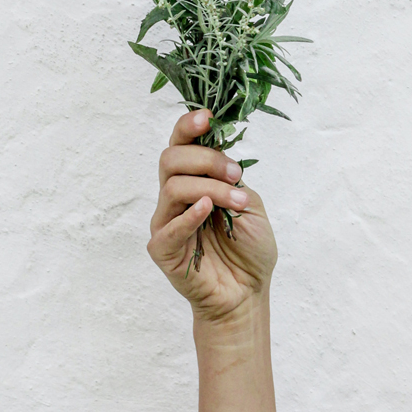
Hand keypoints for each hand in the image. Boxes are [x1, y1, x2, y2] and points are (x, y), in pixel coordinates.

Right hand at [148, 109, 277, 323]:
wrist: (248, 293)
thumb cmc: (248, 249)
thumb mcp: (249, 203)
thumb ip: (231, 178)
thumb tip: (219, 153)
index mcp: (194, 180)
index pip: (180, 144)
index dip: (188, 126)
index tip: (208, 118)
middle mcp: (175, 197)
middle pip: (171, 159)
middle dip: (206, 159)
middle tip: (235, 174)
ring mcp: (166, 222)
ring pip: (174, 187)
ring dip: (211, 188)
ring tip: (237, 202)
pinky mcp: (162, 249)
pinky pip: (169, 227)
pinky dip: (189, 215)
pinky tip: (207, 210)